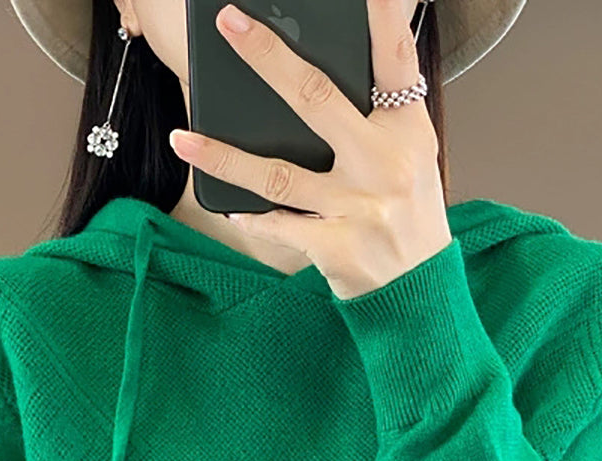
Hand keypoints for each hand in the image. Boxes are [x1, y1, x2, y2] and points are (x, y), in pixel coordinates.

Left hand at [168, 0, 452, 300]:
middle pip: (317, 98)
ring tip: (181, 139)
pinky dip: (252, 216)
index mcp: (407, 132)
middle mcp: (383, 164)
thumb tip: (328, 72)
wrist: (420, 293)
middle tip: (229, 24)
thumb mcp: (413, 157)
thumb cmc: (410, 217)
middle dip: (268, 57)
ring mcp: (357, 207)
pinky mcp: (336, 246)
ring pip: (277, 172)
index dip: (379, 15)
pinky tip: (230, 205)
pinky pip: (280, 224)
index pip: (394, 59)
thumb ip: (380, 114)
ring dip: (223, 155)